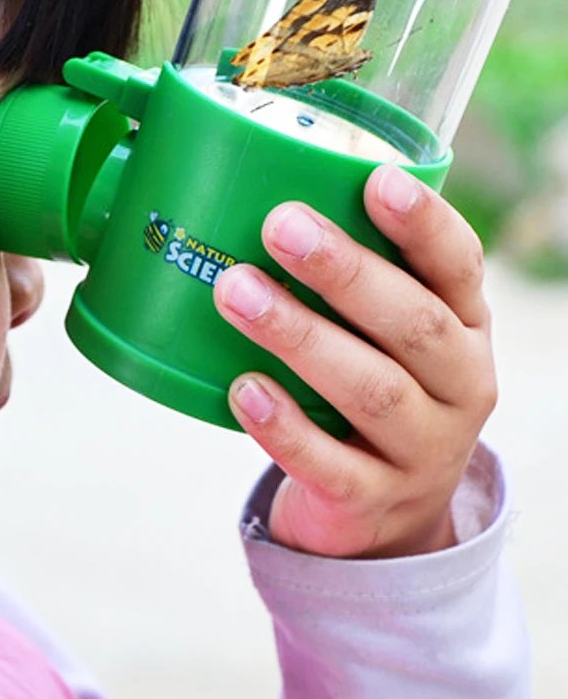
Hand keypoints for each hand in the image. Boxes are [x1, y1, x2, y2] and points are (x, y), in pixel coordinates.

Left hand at [213, 165, 495, 559]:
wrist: (384, 517)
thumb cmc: (373, 388)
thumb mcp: (385, 334)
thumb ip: (351, 278)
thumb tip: (258, 196)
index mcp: (463, 327)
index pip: (458, 266)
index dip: (423, 222)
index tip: (376, 180)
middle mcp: (460, 387)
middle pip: (413, 323)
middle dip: (344, 271)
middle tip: (280, 226)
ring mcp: (423, 451)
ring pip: (370, 390)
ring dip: (299, 335)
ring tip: (235, 291)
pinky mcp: (372, 502)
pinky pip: (328, 465)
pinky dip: (283, 425)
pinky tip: (243, 388)